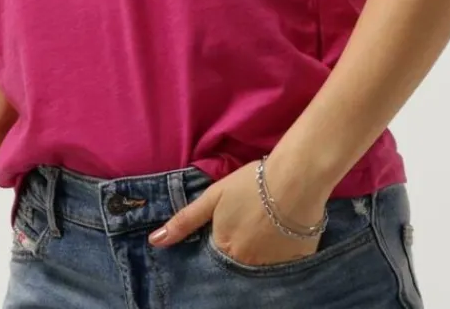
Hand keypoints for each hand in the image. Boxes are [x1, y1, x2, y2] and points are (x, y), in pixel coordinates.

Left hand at [148, 157, 328, 267]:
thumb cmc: (251, 184)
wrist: (296, 179)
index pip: (214, 256)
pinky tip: (282, 239)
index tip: (226, 227)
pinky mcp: (295, 266)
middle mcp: (245, 265)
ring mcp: (271, 269)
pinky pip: (282, 269)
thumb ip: (185, 220)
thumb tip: (154, 242)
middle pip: (236, 263)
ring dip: (258, 254)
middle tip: (248, 227)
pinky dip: (279, 257)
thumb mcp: (214, 196)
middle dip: (238, 249)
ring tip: (264, 232)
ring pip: (258, 267)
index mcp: (224, 248)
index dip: (219, 240)